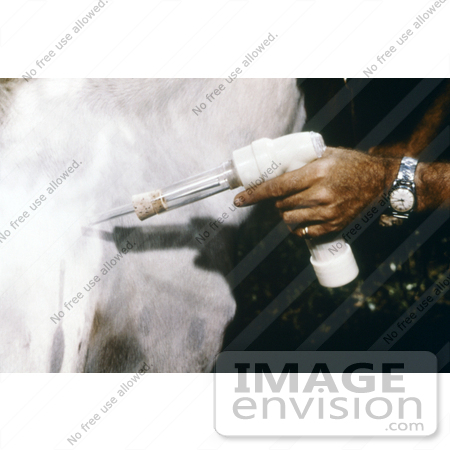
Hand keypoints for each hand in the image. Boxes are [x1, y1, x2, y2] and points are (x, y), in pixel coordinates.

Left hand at [234, 147, 398, 238]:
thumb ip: (301, 159)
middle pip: (280, 204)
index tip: (238, 200)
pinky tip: (303, 216)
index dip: (254, 194)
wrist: (380, 183)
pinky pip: (303, 231)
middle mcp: (320, 194)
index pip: (276, 187)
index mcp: (316, 173)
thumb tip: (272, 162)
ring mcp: (327, 213)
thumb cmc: (351, 165)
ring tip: (296, 203)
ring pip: (288, 219)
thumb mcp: (327, 154)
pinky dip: (297, 225)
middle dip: (276, 200)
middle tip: (284, 193)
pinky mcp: (333, 226)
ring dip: (285, 212)